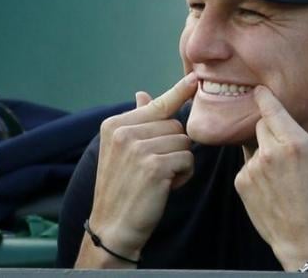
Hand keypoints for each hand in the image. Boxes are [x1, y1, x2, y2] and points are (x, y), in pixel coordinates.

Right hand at [76, 73, 197, 267]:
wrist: (113, 227)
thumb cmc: (123, 188)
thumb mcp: (122, 150)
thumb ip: (136, 121)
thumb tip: (143, 94)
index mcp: (115, 124)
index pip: (157, 105)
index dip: (178, 93)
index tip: (194, 78)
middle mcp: (124, 132)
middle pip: (176, 125)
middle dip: (174, 147)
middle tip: (154, 168)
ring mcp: (138, 148)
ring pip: (184, 142)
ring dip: (179, 162)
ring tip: (158, 179)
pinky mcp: (154, 166)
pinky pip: (188, 159)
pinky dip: (183, 175)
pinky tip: (165, 187)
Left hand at [234, 86, 307, 270]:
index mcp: (297, 144)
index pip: (272, 109)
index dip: (264, 97)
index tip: (259, 90)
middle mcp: (270, 153)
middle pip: (262, 125)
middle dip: (272, 128)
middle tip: (288, 145)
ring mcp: (253, 170)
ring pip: (254, 145)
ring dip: (266, 150)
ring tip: (283, 172)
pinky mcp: (242, 185)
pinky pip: (248, 165)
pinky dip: (259, 168)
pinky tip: (274, 186)